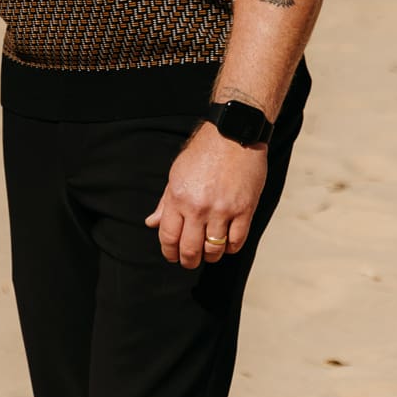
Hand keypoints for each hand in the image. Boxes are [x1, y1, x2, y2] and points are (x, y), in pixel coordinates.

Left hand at [144, 125, 267, 268]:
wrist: (232, 135)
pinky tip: (226, 243)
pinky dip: (230, 248)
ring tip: (209, 253)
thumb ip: (165, 203)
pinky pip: (236, 241)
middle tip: (189, 261)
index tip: (171, 256)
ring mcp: (223, 210)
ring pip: (214, 249)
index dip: (169, 252)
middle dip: (188, 261)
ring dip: (210, 256)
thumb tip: (152, 223)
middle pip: (190, 249)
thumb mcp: (176, 174)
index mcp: (178, 198)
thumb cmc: (203, 152)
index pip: (168, 236)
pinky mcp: (244, 210)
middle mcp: (198, 207)